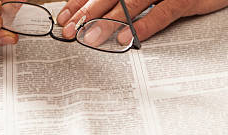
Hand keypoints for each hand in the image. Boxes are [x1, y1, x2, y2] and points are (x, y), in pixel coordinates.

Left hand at [56, 0, 227, 42]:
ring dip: (108, 21)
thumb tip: (112, 17)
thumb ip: (138, 1)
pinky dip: (142, 26)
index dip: (82, 2)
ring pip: (131, 3)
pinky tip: (126, 38)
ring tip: (91, 39)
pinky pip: (162, 13)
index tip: (65, 16)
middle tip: (70, 32)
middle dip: (87, 14)